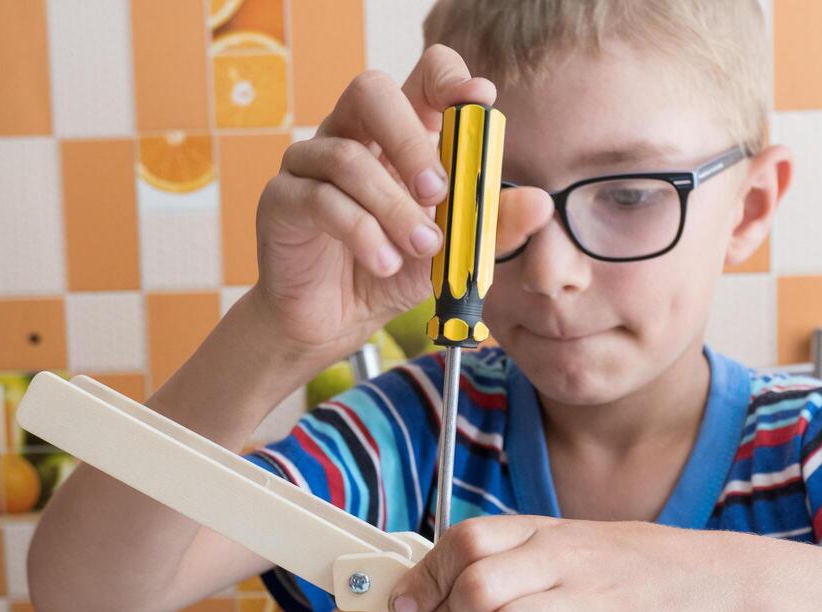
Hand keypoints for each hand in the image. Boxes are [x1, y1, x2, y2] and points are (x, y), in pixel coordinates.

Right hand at [248, 44, 551, 366]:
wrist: (333, 323)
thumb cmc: (390, 273)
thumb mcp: (451, 253)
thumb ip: (491, 226)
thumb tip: (539, 203)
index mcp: (397, 137)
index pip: (421, 79)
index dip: (449, 82)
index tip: (480, 102)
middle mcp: (351, 136)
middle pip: (371, 91)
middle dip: (409, 137)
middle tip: (438, 189)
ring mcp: (310, 164)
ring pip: (347, 156)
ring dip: (392, 207)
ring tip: (422, 249)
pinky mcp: (283, 200)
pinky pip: (320, 200)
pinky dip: (360, 234)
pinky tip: (384, 264)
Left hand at [387, 516, 760, 611]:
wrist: (722, 582)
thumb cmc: (640, 569)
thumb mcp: (575, 543)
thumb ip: (517, 559)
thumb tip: (444, 591)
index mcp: (549, 534)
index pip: (466, 541)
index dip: (425, 578)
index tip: (408, 609)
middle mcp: (567, 563)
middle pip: (476, 586)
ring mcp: (595, 605)